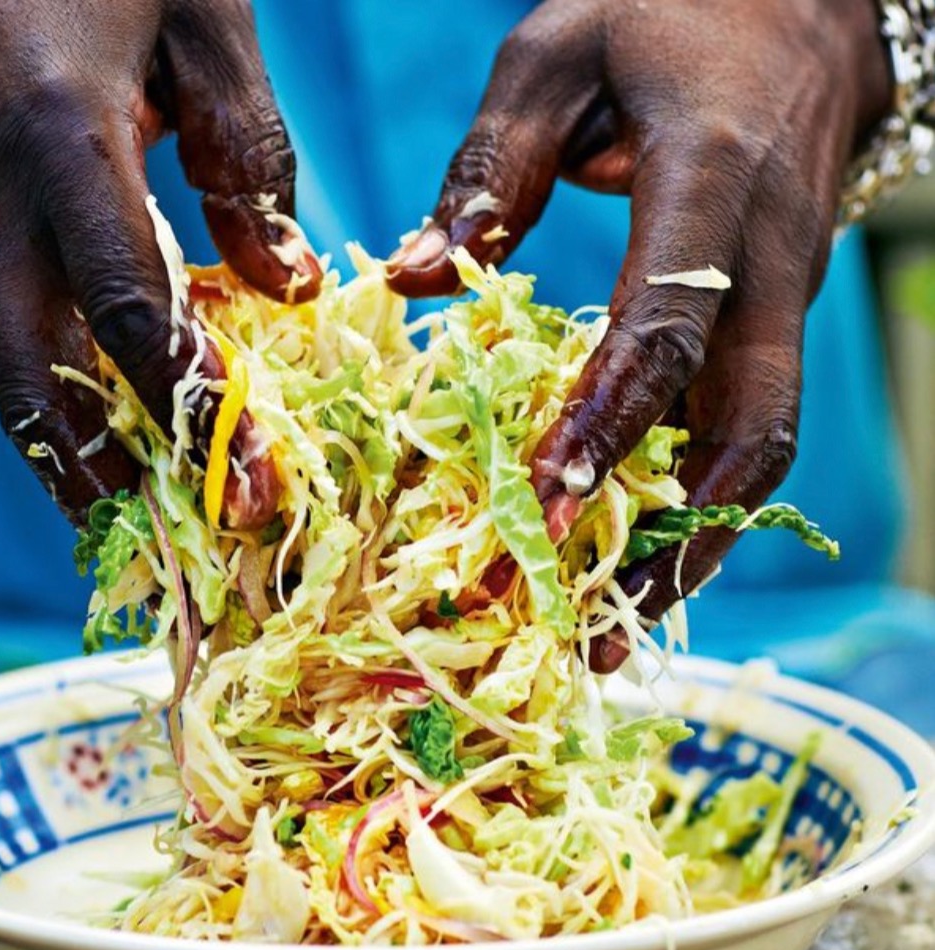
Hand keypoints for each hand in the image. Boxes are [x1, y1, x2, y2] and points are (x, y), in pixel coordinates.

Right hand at [0, 0, 319, 526]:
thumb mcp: (194, 12)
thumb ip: (249, 148)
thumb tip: (288, 288)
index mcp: (60, 146)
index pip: (130, 312)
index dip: (194, 404)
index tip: (254, 480)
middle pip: (41, 390)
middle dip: (120, 479)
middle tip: (198, 542)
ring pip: (20, 387)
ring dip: (85, 469)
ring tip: (158, 528)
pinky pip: (18, 350)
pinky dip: (69, 414)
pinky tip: (123, 449)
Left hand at [386, 0, 891, 668]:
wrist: (797, 6)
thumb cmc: (665, 17)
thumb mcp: (558, 53)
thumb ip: (487, 166)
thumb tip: (414, 278)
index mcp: (711, 184)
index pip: (668, 328)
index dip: (611, 425)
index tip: (549, 509)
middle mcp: (768, 264)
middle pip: (748, 426)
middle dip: (674, 534)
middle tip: (597, 623)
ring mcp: (785, 301)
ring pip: (758, 448)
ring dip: (695, 546)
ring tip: (617, 626)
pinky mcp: (773, 322)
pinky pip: (744, 428)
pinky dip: (696, 502)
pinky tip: (640, 556)